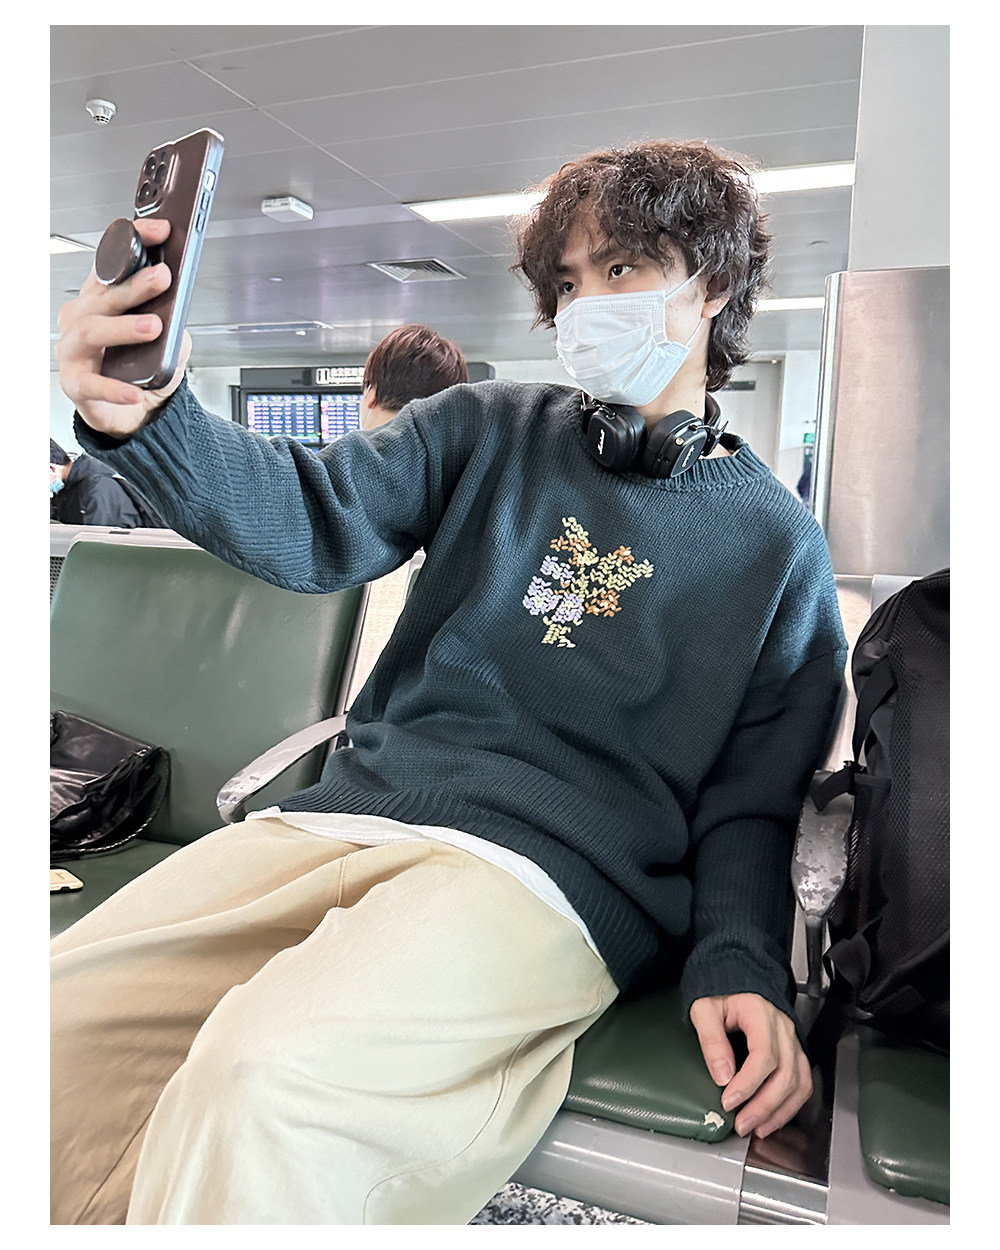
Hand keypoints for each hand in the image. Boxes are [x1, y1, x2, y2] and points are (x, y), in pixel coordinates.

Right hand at [55, 217, 189, 438]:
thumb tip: (179, 302)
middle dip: (134, 285)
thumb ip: (169, 317)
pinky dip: (115, 387)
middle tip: (162, 278)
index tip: (159, 232)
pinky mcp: (76, 384)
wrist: (132, 412)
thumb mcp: (164, 336)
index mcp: (100, 299)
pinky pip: (93, 384)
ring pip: (93, 331)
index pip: (111, 263)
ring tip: (153, 327)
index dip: (133, 243)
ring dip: (124, 328)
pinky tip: (134, 389)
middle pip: (104, 296)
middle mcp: (82, 319)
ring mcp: (74, 350)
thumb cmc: (141, 367)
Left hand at [689, 992, 811, 1138]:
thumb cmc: (720, 991)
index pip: (764, 1056)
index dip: (748, 1084)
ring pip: (798, 1082)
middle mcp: (783, 1027)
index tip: (728, 1101)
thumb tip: (722, 1075)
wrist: (736, 973)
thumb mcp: (704, 1008)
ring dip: (779, 1111)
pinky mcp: (794, 1050)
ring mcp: (792, 1039)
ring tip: (756, 1127)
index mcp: (760, 1013)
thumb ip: (711, 1040)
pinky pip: (802, 1082)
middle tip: (741, 1124)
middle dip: (763, 1105)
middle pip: (785, 1074)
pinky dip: (791, 1105)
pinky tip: (772, 1118)